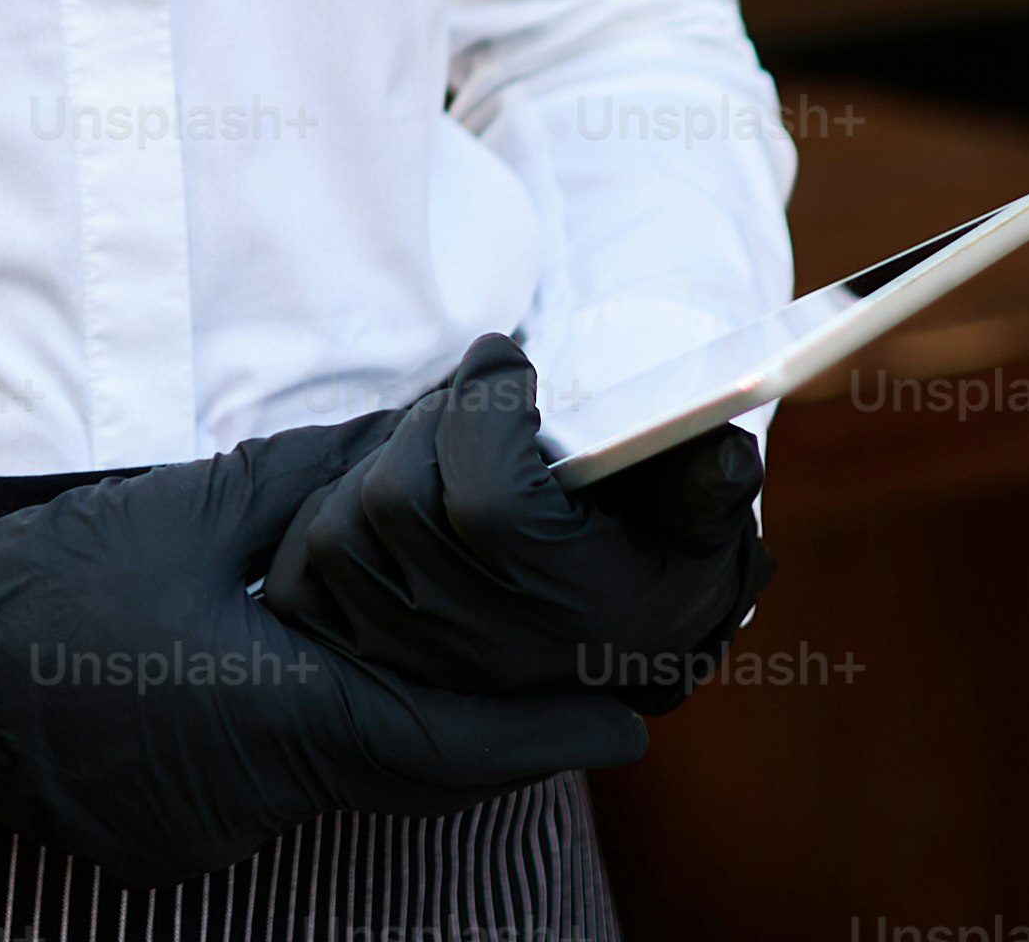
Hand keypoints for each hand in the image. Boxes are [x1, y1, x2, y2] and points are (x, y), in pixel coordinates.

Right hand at [0, 423, 651, 884]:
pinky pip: (269, 798)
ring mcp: (202, 833)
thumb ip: (309, 484)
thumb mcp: (183, 508)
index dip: (540, 733)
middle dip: (478, 730)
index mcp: (263, 715)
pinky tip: (289, 687)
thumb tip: (409, 439)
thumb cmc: (38, 579)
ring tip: (417, 662)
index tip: (626, 721)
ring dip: (378, 731)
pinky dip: (302, 748)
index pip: (438, 745)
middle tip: (552, 681)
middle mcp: (247, 795)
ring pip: (336, 786)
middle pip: (399, 773)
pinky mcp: (164, 842)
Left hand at [260, 332, 771, 712]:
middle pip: (400, 500)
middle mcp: (490, 646)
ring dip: (381, 464)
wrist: (612, 639)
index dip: (487, 412)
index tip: (508, 365)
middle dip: (430, 426)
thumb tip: (721, 448)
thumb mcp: (701, 522)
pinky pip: (307, 569)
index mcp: (573, 605)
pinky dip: (335, 510)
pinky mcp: (365, 660)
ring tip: (439, 448)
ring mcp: (419, 662)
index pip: (489, 501)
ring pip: (346, 526)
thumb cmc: (658, 555)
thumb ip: (707, 483)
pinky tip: (397, 489)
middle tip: (471, 403)